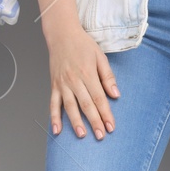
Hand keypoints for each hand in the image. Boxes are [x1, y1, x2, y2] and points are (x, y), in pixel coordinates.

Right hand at [27, 0, 118, 139]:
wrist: (61, 34)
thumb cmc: (82, 44)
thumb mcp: (100, 56)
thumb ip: (108, 76)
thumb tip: (116, 94)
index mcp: (87, 74)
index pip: (99, 98)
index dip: (106, 114)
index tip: (111, 126)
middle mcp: (74, 81)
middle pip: (86, 105)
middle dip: (94, 122)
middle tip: (101, 136)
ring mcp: (62, 84)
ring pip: (70, 106)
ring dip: (75, 122)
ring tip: (82, 135)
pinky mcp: (54, 85)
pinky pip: (53, 104)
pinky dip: (54, 117)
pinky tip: (57, 130)